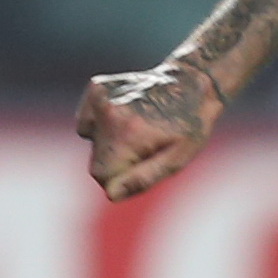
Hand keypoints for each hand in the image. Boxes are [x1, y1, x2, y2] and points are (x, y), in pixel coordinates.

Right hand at [75, 59, 223, 201]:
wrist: (190, 83)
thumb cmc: (188, 125)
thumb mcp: (177, 159)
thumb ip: (142, 179)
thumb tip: (112, 194)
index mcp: (129, 134)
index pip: (101, 174)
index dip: (119, 178)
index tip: (140, 167)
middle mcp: (109, 113)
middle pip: (96, 159)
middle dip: (116, 160)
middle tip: (144, 146)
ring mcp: (100, 97)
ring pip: (90, 138)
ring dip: (108, 140)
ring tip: (138, 128)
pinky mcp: (96, 88)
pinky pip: (87, 119)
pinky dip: (102, 122)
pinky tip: (127, 114)